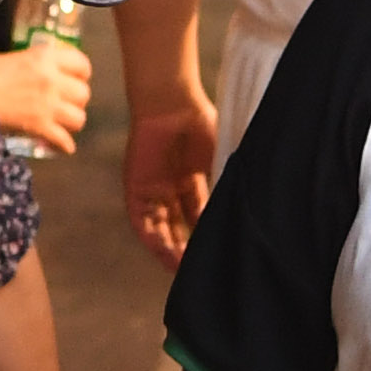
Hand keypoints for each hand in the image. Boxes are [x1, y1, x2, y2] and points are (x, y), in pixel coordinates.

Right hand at [0, 36, 91, 152]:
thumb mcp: (16, 57)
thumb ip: (38, 64)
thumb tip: (48, 73)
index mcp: (46, 57)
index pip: (82, 65)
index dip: (81, 74)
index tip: (75, 79)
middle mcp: (52, 79)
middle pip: (83, 94)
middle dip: (76, 101)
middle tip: (65, 104)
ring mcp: (47, 104)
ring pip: (78, 118)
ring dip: (71, 123)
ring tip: (62, 123)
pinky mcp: (38, 126)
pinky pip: (63, 140)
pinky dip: (64, 145)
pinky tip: (61, 146)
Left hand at [126, 105, 218, 270]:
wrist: (172, 101)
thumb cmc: (198, 123)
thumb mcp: (217, 160)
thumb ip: (220, 186)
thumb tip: (234, 213)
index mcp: (190, 179)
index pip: (196, 215)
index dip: (202, 236)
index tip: (212, 255)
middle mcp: (170, 187)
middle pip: (176, 226)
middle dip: (183, 248)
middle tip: (193, 270)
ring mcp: (152, 187)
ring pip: (158, 226)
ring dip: (166, 247)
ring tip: (178, 266)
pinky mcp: (135, 185)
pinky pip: (140, 217)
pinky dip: (149, 234)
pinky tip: (161, 249)